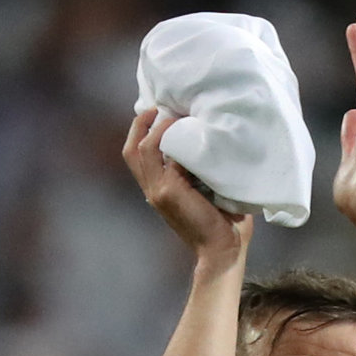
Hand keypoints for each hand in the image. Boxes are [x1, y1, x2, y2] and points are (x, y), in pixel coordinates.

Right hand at [123, 109, 252, 262]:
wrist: (223, 248)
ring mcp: (157, 191)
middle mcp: (153, 190)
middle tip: (157, 106)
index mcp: (159, 190)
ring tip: (173, 114)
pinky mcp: (167, 191)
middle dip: (140, 124)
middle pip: (131, 150)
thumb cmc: (224, 220)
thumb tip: (212, 138)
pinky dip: (168, 138)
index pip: (138, 156)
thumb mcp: (207, 189)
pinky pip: (159, 156)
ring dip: (156, 128)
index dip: (142, 132)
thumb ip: (200, 168)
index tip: (158, 113)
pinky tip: (185, 129)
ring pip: (141, 149)